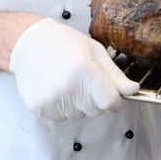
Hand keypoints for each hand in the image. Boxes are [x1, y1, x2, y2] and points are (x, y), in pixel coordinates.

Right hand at [8, 19, 138, 120]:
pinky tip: (54, 87)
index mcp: (85, 71)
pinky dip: (61, 106)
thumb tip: (133, 90)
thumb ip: (114, 74)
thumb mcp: (94, 51)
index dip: (114, 98)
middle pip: (95, 110)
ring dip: (77, 103)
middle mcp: (68, 88)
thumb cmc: (63, 42)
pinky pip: (60, 117)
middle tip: (83, 79)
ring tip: (66, 80)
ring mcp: (51, 100)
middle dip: (94, 98)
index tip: (109, 91)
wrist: (28, 43)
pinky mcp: (38, 108)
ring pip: (78, 115)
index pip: (110, 102)